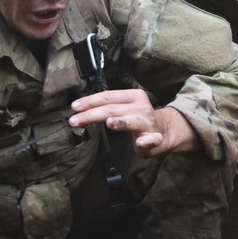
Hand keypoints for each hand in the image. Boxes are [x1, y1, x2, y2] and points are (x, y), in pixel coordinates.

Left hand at [69, 88, 198, 156]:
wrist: (164, 130)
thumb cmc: (137, 118)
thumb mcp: (122, 108)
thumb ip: (106, 107)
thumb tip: (80, 109)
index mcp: (132, 96)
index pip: (107, 96)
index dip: (89, 101)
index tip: (74, 107)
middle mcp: (140, 106)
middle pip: (112, 109)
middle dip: (92, 114)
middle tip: (74, 120)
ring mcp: (148, 122)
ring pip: (132, 121)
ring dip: (121, 122)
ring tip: (110, 122)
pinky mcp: (155, 138)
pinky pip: (151, 140)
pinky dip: (147, 141)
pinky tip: (141, 143)